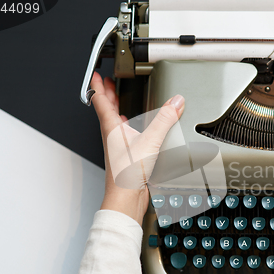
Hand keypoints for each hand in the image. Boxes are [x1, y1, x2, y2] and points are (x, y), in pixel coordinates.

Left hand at [90, 72, 184, 224]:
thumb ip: (164, 119)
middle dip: (106, 95)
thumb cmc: (127, 174)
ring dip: (116, 110)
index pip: (100, 101)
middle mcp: (112, 136)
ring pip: (114, 123)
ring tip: (118, 102)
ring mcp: (118, 146)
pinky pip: (124, 135)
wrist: (126, 197)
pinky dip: (127, 127)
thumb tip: (175, 102)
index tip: (97, 74)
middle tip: (107, 83)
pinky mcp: (126, 156)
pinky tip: (135, 130)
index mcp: (111, 128)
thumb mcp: (150, 141)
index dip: (98, 86)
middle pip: (106, 110)